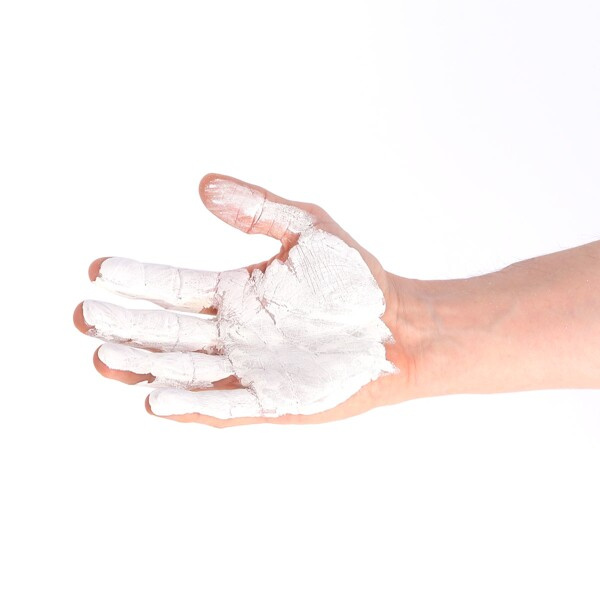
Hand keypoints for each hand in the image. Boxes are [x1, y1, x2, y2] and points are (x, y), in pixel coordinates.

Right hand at [73, 174, 411, 426]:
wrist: (397, 328)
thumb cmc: (356, 280)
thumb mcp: (308, 230)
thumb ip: (258, 209)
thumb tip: (203, 183)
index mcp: (235, 294)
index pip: (174, 288)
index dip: (137, 280)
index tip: (98, 269)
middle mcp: (234, 334)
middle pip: (167, 333)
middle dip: (124, 327)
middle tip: (84, 317)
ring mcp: (250, 370)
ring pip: (185, 372)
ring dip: (144, 367)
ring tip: (103, 359)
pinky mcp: (273, 402)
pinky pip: (225, 405)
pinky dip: (191, 404)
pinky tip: (157, 400)